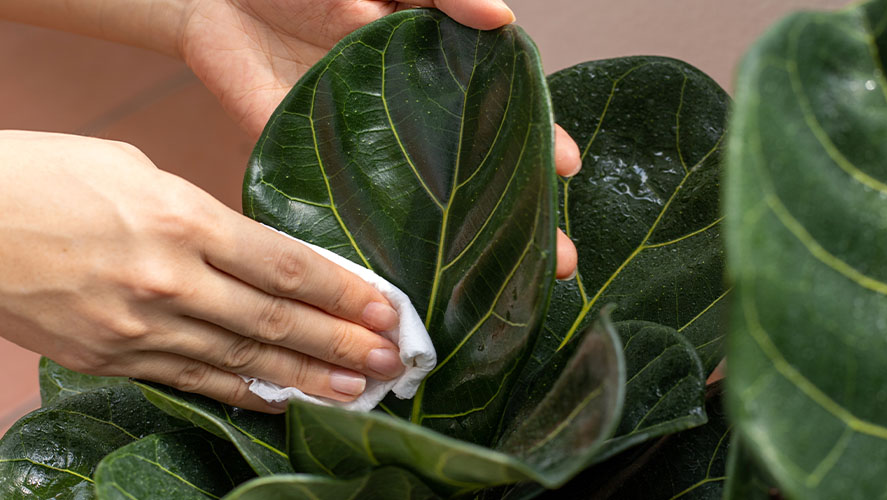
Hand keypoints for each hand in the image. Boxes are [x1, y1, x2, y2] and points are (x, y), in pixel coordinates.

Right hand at [0, 131, 407, 411]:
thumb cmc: (44, 178)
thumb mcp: (136, 172)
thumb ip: (201, 214)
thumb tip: (250, 249)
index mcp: (181, 218)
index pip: (286, 264)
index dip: (343, 291)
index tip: (384, 308)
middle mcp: (168, 278)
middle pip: (276, 318)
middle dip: (342, 342)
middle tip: (393, 360)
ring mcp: (138, 326)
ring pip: (242, 359)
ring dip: (307, 378)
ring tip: (358, 392)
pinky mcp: (111, 358)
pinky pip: (192, 381)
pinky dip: (243, 393)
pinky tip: (284, 401)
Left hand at [178, 0, 579, 277]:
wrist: (220, 1)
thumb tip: (501, 17)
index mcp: (437, 77)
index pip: (503, 117)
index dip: (538, 145)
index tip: (567, 169)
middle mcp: (414, 126)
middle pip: (481, 178)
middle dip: (521, 219)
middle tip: (557, 258)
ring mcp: (372, 157)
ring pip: (432, 210)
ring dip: (470, 250)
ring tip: (506, 284)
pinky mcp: (323, 178)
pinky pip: (361, 223)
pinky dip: (386, 257)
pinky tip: (413, 285)